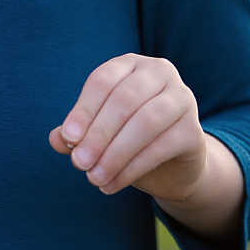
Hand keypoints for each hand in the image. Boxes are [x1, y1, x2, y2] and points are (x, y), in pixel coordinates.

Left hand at [48, 52, 207, 202]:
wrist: (170, 165)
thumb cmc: (125, 138)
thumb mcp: (98, 133)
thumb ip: (77, 133)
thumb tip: (56, 139)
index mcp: (131, 65)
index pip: (103, 80)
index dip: (83, 109)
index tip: (68, 138)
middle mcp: (160, 73)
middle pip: (125, 99)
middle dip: (98, 134)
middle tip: (79, 164)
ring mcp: (182, 99)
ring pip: (146, 122)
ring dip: (115, 154)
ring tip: (94, 178)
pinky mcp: (193, 131)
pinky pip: (161, 147)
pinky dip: (132, 168)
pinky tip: (112, 184)